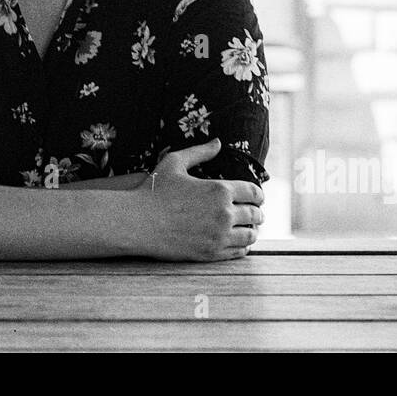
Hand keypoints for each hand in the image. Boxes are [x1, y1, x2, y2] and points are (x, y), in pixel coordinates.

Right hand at [131, 137, 264, 261]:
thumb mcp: (175, 163)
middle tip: (256, 214)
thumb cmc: (154, 190)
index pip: (254, 193)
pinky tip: (239, 243)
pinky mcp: (211, 253)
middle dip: (258, 213)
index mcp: (220, 189)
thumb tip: (217, 142)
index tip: (258, 198)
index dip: (259, 195)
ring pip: (250, 235)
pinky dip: (243, 247)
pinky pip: (238, 252)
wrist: (137, 222)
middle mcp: (224, 213)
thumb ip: (199, 151)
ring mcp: (219, 235)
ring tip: (250, 229)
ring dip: (253, 231)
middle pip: (255, 215)